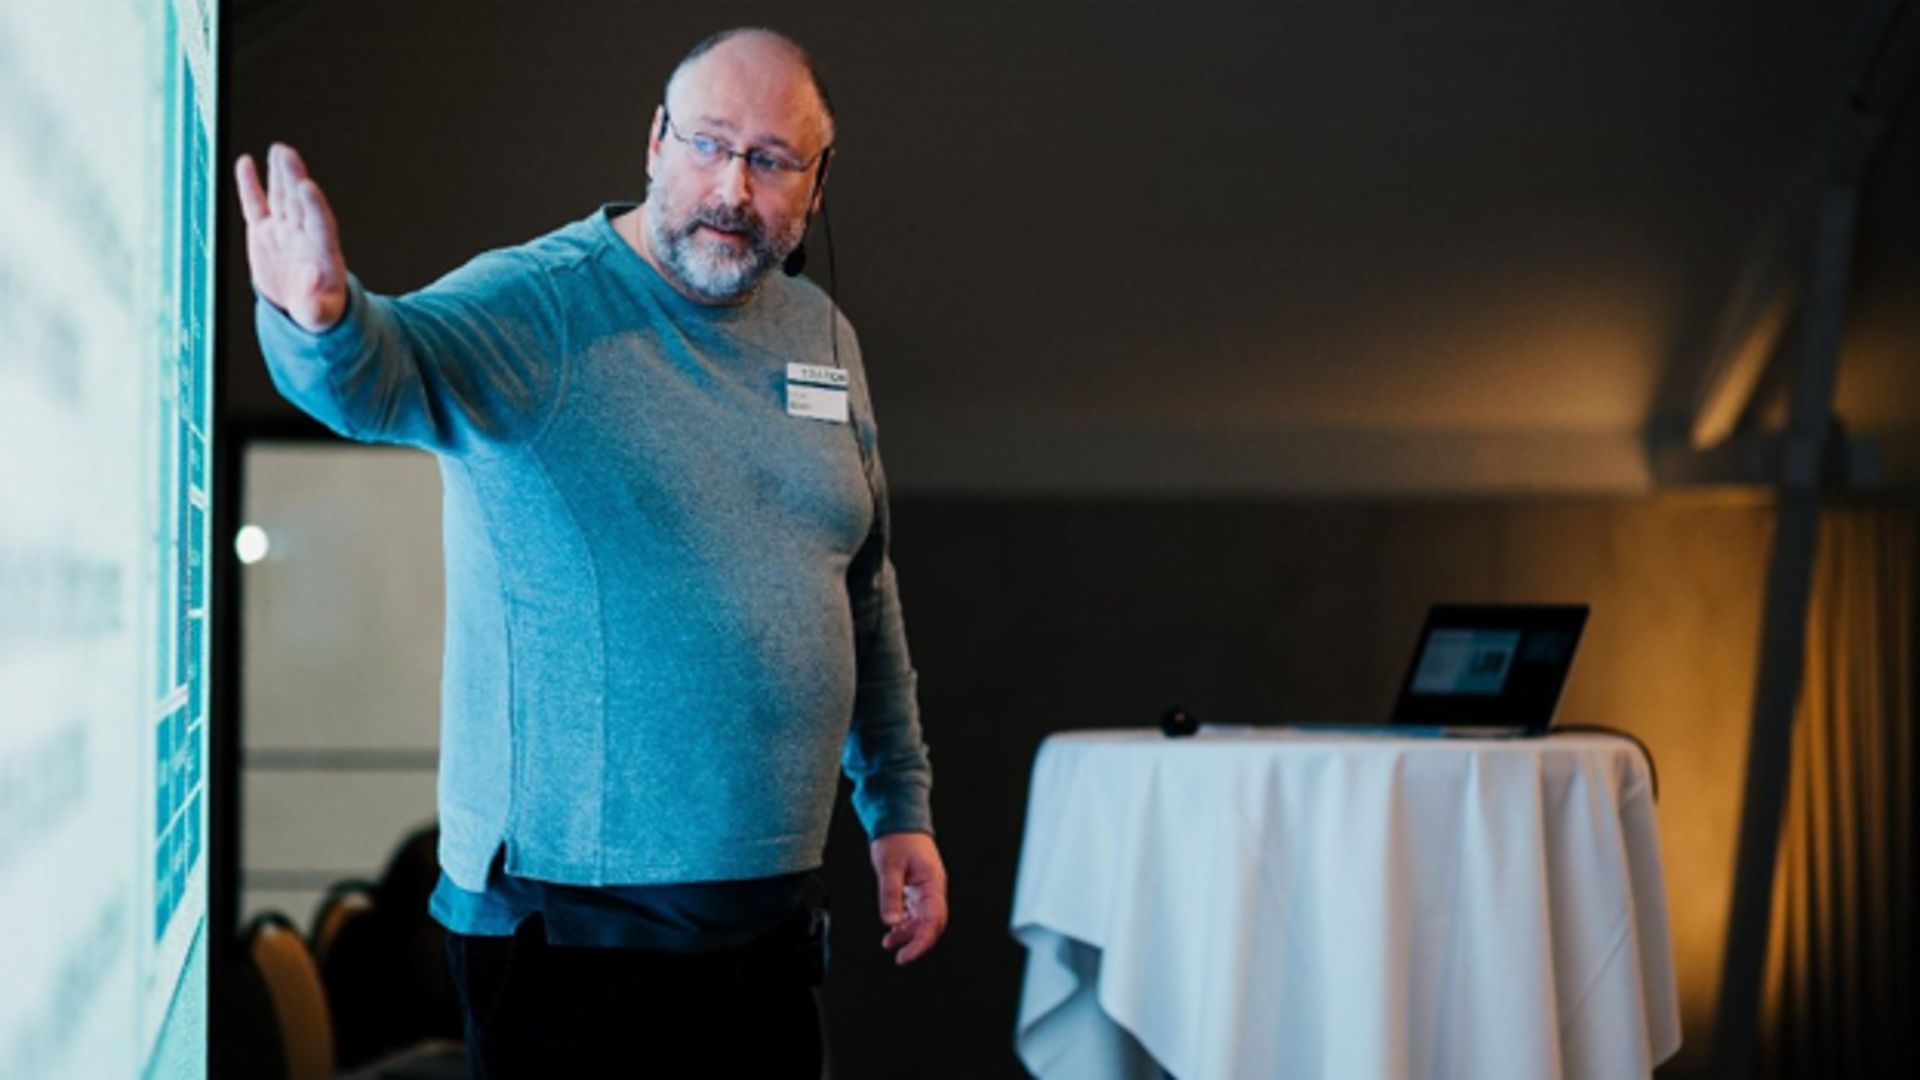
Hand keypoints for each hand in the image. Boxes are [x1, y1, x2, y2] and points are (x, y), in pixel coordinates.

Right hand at [235, 143, 347, 332]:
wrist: (303, 306)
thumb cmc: (319, 312)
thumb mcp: (320, 316)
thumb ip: (316, 304)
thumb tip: (313, 280)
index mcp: (323, 252)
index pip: (320, 223)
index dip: (314, 205)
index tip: (307, 185)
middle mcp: (305, 234)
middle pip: (299, 202)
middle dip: (293, 177)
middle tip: (285, 154)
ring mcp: (285, 230)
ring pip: (281, 197)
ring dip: (279, 174)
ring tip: (278, 151)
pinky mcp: (264, 231)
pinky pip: (256, 205)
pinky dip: (250, 185)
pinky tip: (245, 163)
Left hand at [870, 831, 947, 965]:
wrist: (898, 820)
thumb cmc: (897, 838)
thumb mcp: (889, 867)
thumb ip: (891, 895)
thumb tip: (891, 922)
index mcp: (932, 884)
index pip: (932, 921)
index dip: (921, 942)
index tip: (907, 955)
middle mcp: (932, 889)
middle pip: (930, 924)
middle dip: (916, 942)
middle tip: (901, 956)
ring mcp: (925, 889)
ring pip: (921, 920)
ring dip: (907, 933)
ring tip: (889, 943)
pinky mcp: (916, 888)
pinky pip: (914, 911)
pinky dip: (904, 922)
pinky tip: (893, 928)